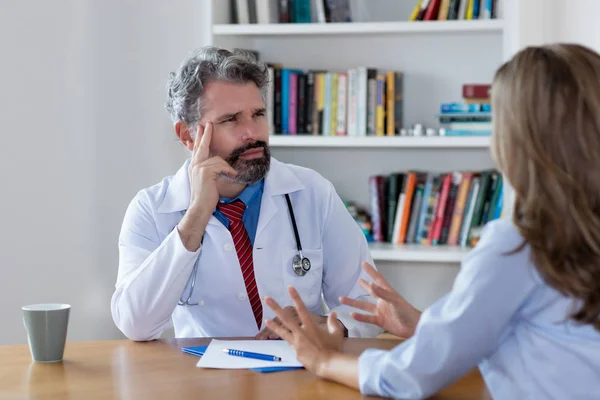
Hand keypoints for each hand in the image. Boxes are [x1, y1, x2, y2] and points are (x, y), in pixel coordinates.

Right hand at [177, 122, 237, 250]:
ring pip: (218, 160)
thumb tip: (221, 165)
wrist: (200, 207)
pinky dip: (228, 171)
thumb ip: (211, 171)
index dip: (201, 138)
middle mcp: (195, 165)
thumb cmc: (206, 197)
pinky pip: (221, 166)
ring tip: (231, 176)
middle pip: (202, 146)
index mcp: (195, 167)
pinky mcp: (205, 171)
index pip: (198, 150)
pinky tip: (232, 177)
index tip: (203, 128)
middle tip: (208, 124)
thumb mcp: (208, 181)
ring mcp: (198, 168)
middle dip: (206, 134)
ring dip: (227, 168)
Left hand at [264, 286, 343, 375]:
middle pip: (286, 318)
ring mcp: (296, 342)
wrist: (327, 364)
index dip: (296, 297)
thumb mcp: (336, 334)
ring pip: (282, 331)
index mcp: (311, 326)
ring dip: (273, 325)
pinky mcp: (294, 351)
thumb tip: (333, 313)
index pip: (302, 309)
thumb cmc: (333, 349)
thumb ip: (333, 323)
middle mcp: (301, 332)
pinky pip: (290, 343)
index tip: (289, 288)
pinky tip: (290, 341)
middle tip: (267, 298)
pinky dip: (289, 341)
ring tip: (266, 319)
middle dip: (275, 307)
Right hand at [340, 262, 421, 338]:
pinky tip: (352, 315)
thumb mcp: (394, 301)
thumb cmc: (407, 312)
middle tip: (356, 279)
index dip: (371, 271)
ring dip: (354, 303)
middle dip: (363, 286)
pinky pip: (367, 318)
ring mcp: (381, 311)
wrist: (413, 327)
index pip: (377, 279)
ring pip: (364, 305)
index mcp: (388, 293)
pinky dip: (360, 317)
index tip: (363, 263)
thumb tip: (370, 284)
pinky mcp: (380, 321)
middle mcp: (383, 300)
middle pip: (370, 291)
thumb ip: (382, 293)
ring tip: (342, 299)